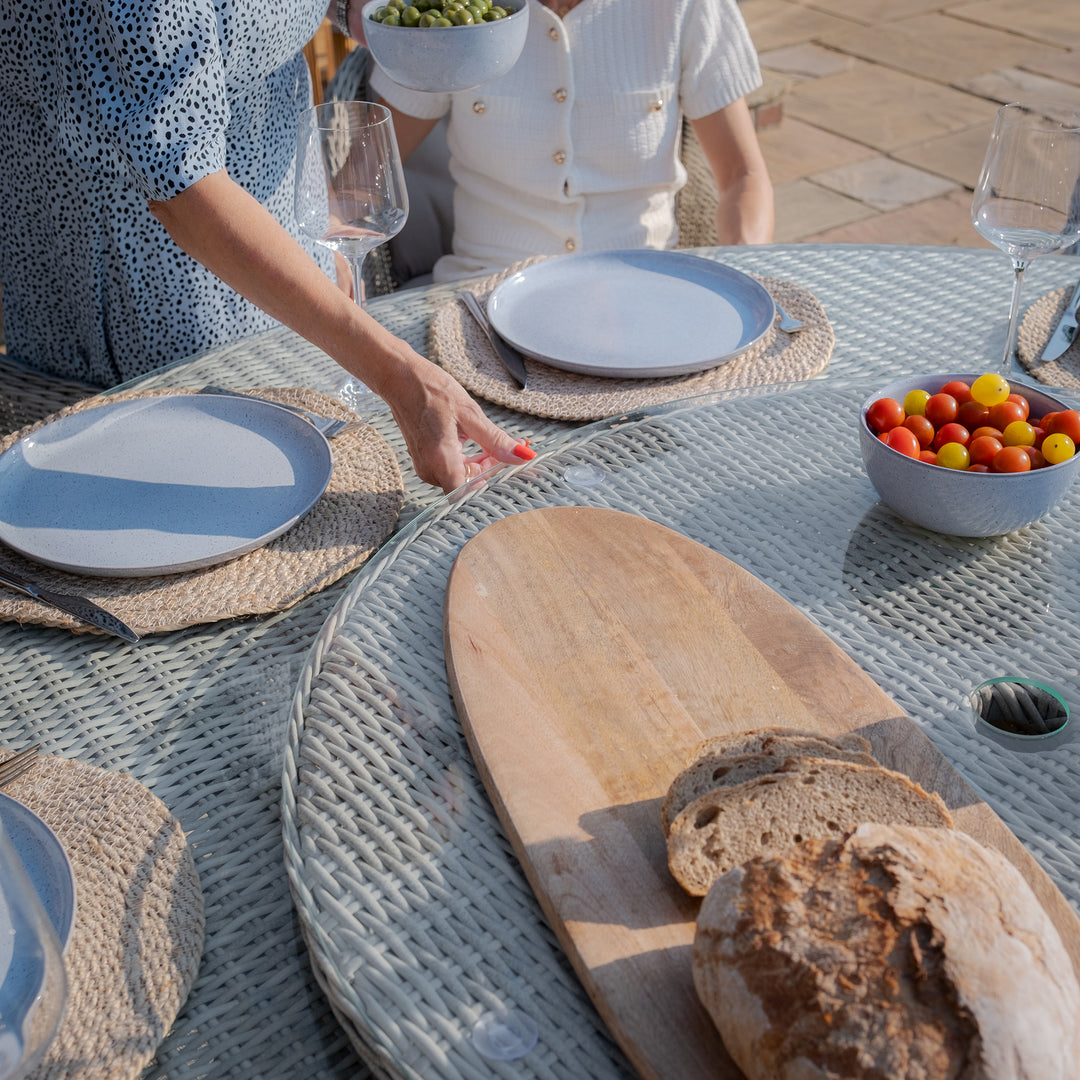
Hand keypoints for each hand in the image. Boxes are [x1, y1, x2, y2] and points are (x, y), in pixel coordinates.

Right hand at [375, 352, 534, 492]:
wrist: (399, 378)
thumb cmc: (430, 391)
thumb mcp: (471, 414)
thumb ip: (497, 441)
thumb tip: (523, 457)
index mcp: (441, 460)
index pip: (466, 495)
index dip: (491, 485)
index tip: (510, 469)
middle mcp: (430, 469)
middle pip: (468, 484)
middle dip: (491, 469)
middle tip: (512, 449)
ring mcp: (425, 466)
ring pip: (461, 477)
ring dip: (481, 463)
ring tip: (497, 444)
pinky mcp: (425, 460)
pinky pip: (451, 468)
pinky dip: (469, 459)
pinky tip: (479, 443)